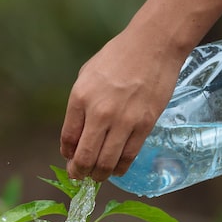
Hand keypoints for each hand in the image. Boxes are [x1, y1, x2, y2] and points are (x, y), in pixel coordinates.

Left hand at [60, 28, 185, 181]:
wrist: (153, 45)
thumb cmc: (118, 57)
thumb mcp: (87, 75)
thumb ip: (79, 106)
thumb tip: (76, 136)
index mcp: (80, 98)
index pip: (68, 139)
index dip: (68, 155)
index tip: (69, 159)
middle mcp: (99, 113)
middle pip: (85, 157)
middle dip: (80, 172)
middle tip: (80, 175)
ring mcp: (123, 121)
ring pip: (107, 162)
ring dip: (100, 175)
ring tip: (98, 175)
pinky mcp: (144, 125)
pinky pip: (129, 156)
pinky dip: (120, 168)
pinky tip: (116, 169)